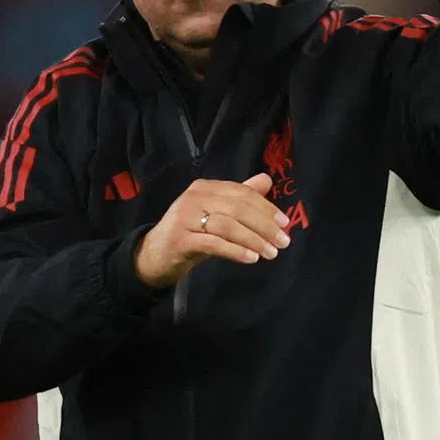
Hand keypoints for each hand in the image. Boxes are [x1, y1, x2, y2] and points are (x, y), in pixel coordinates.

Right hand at [134, 173, 291, 288]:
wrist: (154, 255)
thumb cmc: (190, 232)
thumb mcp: (216, 212)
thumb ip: (240, 197)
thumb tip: (266, 180)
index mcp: (205, 187)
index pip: (242, 193)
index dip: (266, 207)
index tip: (284, 223)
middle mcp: (194, 197)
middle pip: (237, 208)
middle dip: (264, 225)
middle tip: (283, 242)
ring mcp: (185, 218)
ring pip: (227, 226)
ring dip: (254, 240)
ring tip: (271, 253)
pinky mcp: (180, 239)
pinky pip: (214, 244)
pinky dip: (236, 251)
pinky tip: (251, 258)